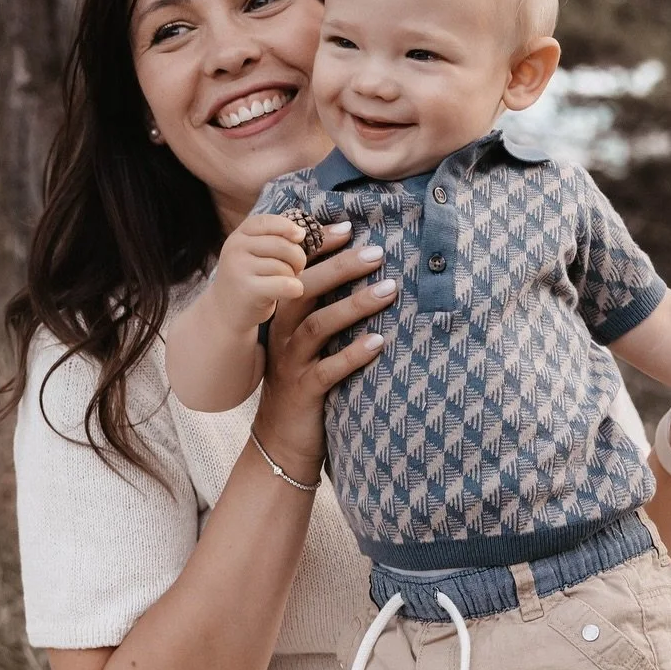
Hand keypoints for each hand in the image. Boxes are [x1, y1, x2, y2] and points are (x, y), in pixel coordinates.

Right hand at [210, 213, 331, 331]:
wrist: (227, 314)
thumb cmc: (258, 279)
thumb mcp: (272, 255)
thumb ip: (304, 240)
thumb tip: (347, 228)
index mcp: (242, 234)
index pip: (270, 221)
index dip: (289, 228)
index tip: (302, 237)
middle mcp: (236, 247)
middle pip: (284, 245)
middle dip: (298, 258)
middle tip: (295, 269)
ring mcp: (239, 268)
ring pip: (285, 265)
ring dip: (294, 276)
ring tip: (286, 281)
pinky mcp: (247, 289)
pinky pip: (284, 283)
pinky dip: (294, 288)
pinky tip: (292, 292)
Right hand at [252, 231, 397, 479]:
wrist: (281, 441)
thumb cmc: (305, 384)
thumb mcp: (311, 344)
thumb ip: (327, 311)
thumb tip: (366, 275)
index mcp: (286, 318)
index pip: (300, 273)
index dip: (322, 250)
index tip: (350, 228)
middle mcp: (285, 336)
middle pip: (307, 291)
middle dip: (342, 268)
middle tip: (377, 252)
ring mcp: (292, 364)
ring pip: (319, 326)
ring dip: (355, 306)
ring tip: (389, 289)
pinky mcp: (304, 392)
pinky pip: (329, 370)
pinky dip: (354, 354)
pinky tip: (379, 342)